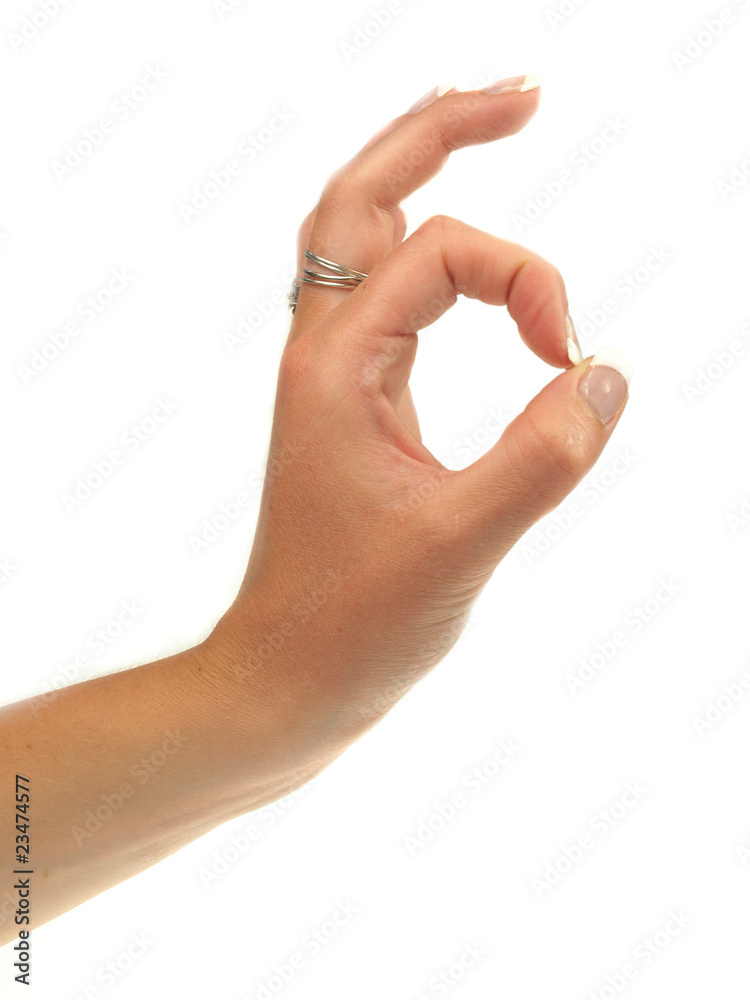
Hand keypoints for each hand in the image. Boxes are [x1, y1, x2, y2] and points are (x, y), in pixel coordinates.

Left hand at [206, 76, 631, 762]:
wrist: (286, 680)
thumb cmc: (350, 625)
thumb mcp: (458, 545)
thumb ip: (540, 459)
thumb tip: (607, 377)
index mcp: (336, 364)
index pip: (444, 252)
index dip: (529, 282)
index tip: (567, 363)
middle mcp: (324, 351)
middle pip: (362, 190)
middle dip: (440, 127)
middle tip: (525, 94)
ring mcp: (334, 374)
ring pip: (360, 234)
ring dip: (418, 171)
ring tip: (487, 122)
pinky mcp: (354, 406)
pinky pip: (381, 295)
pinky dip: (425, 252)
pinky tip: (460, 258)